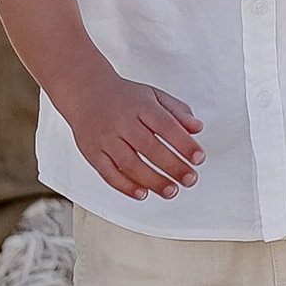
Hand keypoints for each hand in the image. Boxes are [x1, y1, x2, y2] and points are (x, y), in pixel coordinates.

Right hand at [62, 66, 200, 200]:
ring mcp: (106, 139)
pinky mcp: (93, 153)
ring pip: (130, 164)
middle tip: (190, 179)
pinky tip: (143, 193)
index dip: (184, 144)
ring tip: (172, 191)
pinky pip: (109, 173)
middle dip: (173, 166)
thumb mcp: (154, 95)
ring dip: (153, 181)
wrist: (85, 92)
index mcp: (141, 106)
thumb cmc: (124, 97)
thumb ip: (177, 111)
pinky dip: (126, 186)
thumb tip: (197, 128)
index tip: (199, 158)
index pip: (166, 126)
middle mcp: (123, 123)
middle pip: (150, 148)